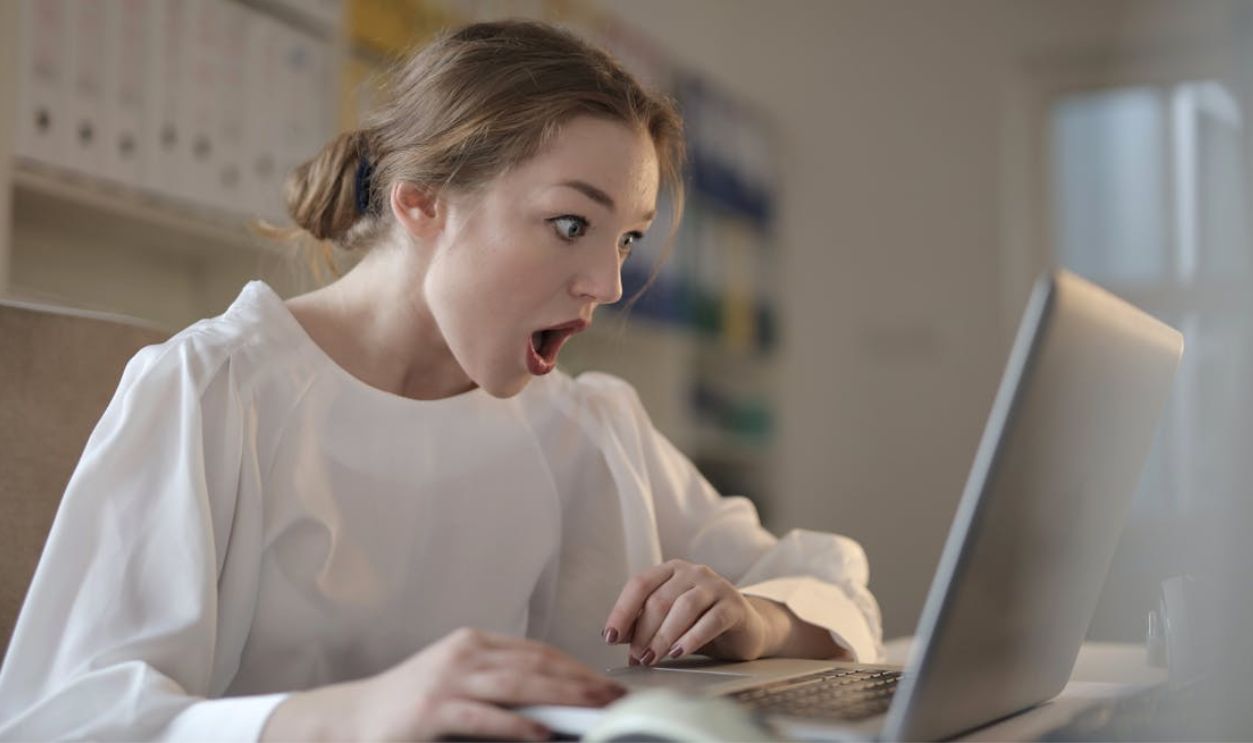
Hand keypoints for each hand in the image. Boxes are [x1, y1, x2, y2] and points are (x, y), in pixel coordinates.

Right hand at [262, 627, 624, 741]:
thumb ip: (497, 686)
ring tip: (596, 709)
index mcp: (473, 643)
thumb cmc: (406, 706)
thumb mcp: (457, 684)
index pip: (537, 650)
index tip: (605, 683)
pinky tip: (543, 733)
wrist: (349, 718)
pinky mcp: (433, 709)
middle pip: (536, 663)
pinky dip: (519, 724)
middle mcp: (464, 653)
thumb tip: (549, 704)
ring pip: (520, 684)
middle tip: (616, 696)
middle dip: (582, 680)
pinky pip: (487, 716)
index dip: (575, 666)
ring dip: (564, 697)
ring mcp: (448, 679)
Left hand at [603, 559, 776, 665]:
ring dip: (663, 636)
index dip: (622, 610)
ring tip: (653, 658)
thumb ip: (644, 624)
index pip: (640, 584)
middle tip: (637, 657)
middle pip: (660, 599)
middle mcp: (693, 572)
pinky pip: (711, 620)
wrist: (745, 628)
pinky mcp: (734, 605)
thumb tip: (616, 637)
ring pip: (684, 607)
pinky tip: (678, 653)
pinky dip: (692, 638)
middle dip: (644, 632)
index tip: (610, 636)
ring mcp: (715, 586)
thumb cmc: (700, 623)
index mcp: (671, 570)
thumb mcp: (668, 622)